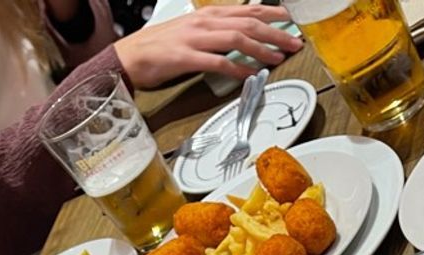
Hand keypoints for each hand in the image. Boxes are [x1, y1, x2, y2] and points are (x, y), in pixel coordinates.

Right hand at [114, 5, 302, 86]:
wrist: (129, 56)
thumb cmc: (160, 47)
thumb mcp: (192, 32)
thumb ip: (215, 34)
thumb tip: (239, 39)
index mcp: (208, 15)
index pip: (247, 11)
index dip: (272, 16)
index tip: (290, 23)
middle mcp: (205, 22)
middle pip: (248, 23)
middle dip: (275, 33)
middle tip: (294, 43)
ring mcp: (195, 39)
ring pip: (237, 39)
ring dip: (261, 49)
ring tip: (278, 59)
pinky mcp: (186, 57)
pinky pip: (218, 62)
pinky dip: (237, 68)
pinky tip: (250, 75)